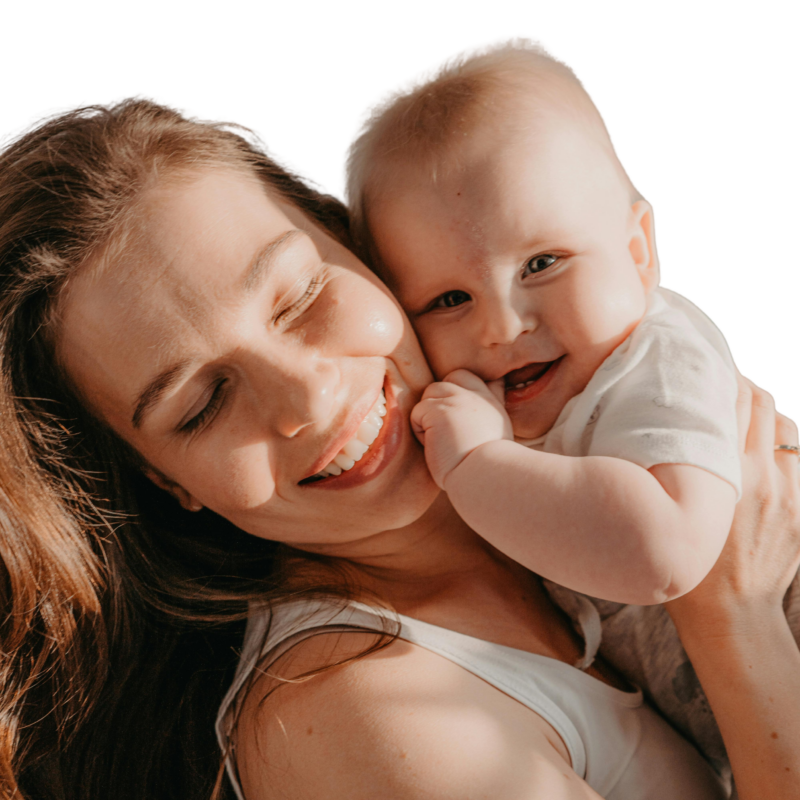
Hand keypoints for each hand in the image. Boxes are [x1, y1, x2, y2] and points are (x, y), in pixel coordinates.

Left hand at [410, 369, 512, 488]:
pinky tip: (434, 446)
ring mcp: (458, 399)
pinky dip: (420, 431)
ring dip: (428, 416)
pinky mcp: (438, 410)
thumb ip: (487, 413)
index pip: (473, 379)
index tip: (457, 415)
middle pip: (450, 379)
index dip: (460, 389)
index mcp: (492, 403)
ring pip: (431, 392)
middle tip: (445, 430)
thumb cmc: (489, 467)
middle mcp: (477, 396)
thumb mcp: (499, 432)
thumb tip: (489, 397)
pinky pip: (417, 412)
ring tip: (441, 441)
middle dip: (441, 399)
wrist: (485, 477)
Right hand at [667, 372, 799, 633]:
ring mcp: (789, 493)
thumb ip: (668, 468)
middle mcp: (762, 478)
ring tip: (742, 416)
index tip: (703, 368)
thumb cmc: (685, 567)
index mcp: (724, 475)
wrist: (732, 615)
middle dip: (742, 386)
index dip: (721, 376)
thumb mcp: (666, 512)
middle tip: (718, 384)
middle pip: (762, 403)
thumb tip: (657, 428)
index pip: (733, 401)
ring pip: (785, 426)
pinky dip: (781, 443)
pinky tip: (761, 449)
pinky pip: (798, 456)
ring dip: (765, 413)